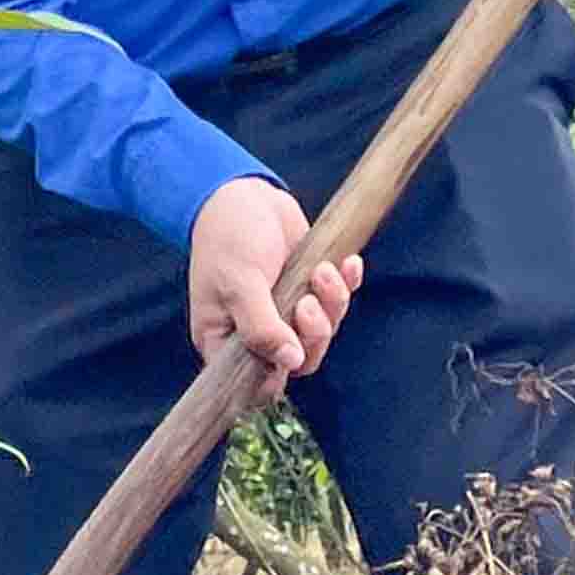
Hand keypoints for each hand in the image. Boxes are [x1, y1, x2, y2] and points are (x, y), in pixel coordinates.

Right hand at [187, 174, 358, 378]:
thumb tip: (289, 362)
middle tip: (307, 303)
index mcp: (227, 340)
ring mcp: (286, 311)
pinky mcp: (310, 288)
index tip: (292, 348)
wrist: (243, 193)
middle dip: (314, 334)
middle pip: (301, 360)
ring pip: (324, 330)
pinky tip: (347, 263)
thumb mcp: (239, 283)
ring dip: (332, 303)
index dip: (280, 373)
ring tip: (322, 272)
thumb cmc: (228, 239)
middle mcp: (258, 332)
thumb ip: (261, 327)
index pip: (257, 382)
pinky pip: (338, 301)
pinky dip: (347, 284)